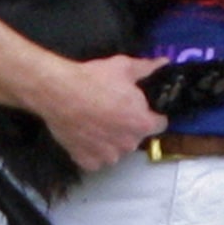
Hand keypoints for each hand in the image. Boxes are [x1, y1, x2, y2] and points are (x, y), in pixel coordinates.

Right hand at [41, 55, 168, 171]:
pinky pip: (97, 158)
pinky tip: (86, 132)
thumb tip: (163, 63)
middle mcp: (128, 144)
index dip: (152, 114)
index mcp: (142, 122)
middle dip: (129, 124)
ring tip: (98, 119)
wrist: (60, 93)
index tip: (141, 107)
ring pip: (117, 148)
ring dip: (112, 138)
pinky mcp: (87, 161)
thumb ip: (147, 68)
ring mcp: (107, 156)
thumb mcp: (124, 67)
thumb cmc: (94, 79)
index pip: (160, 124)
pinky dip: (93, 149)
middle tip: (114, 108)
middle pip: (136, 136)